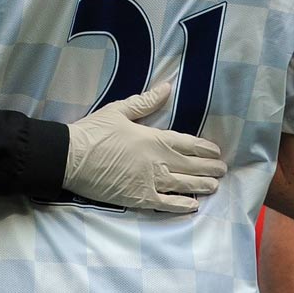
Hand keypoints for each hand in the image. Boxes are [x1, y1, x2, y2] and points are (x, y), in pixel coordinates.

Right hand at [63, 82, 226, 212]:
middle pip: (189, 166)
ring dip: (201, 185)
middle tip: (223, 170)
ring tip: (215, 186)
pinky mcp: (137, 198)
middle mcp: (156, 162)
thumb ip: (146, 102)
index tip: (216, 151)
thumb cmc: (94, 131)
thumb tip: (166, 87)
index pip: (186, 143)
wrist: (70, 157)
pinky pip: (164, 204)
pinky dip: (180, 206)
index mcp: (152, 139)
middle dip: (208, 168)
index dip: (203, 148)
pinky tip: (193, 206)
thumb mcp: (119, 111)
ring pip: (182, 185)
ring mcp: (148, 182)